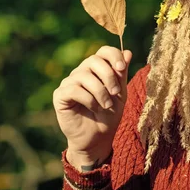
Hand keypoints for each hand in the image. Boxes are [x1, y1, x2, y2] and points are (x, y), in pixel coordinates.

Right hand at [53, 46, 131, 167]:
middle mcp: (81, 72)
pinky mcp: (60, 95)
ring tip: (106, 106)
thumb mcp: (120, 94)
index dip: (113, 56)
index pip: (103, 51)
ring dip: (100, 91)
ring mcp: (69, 82)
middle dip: (108, 76)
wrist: (97, 139)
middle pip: (93, 60)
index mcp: (97, 69)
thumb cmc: (109, 115)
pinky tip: (93, 108)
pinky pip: (74, 89)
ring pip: (84, 75)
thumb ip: (121, 74)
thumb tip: (128, 52)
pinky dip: (88, 99)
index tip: (122, 68)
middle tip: (116, 92)